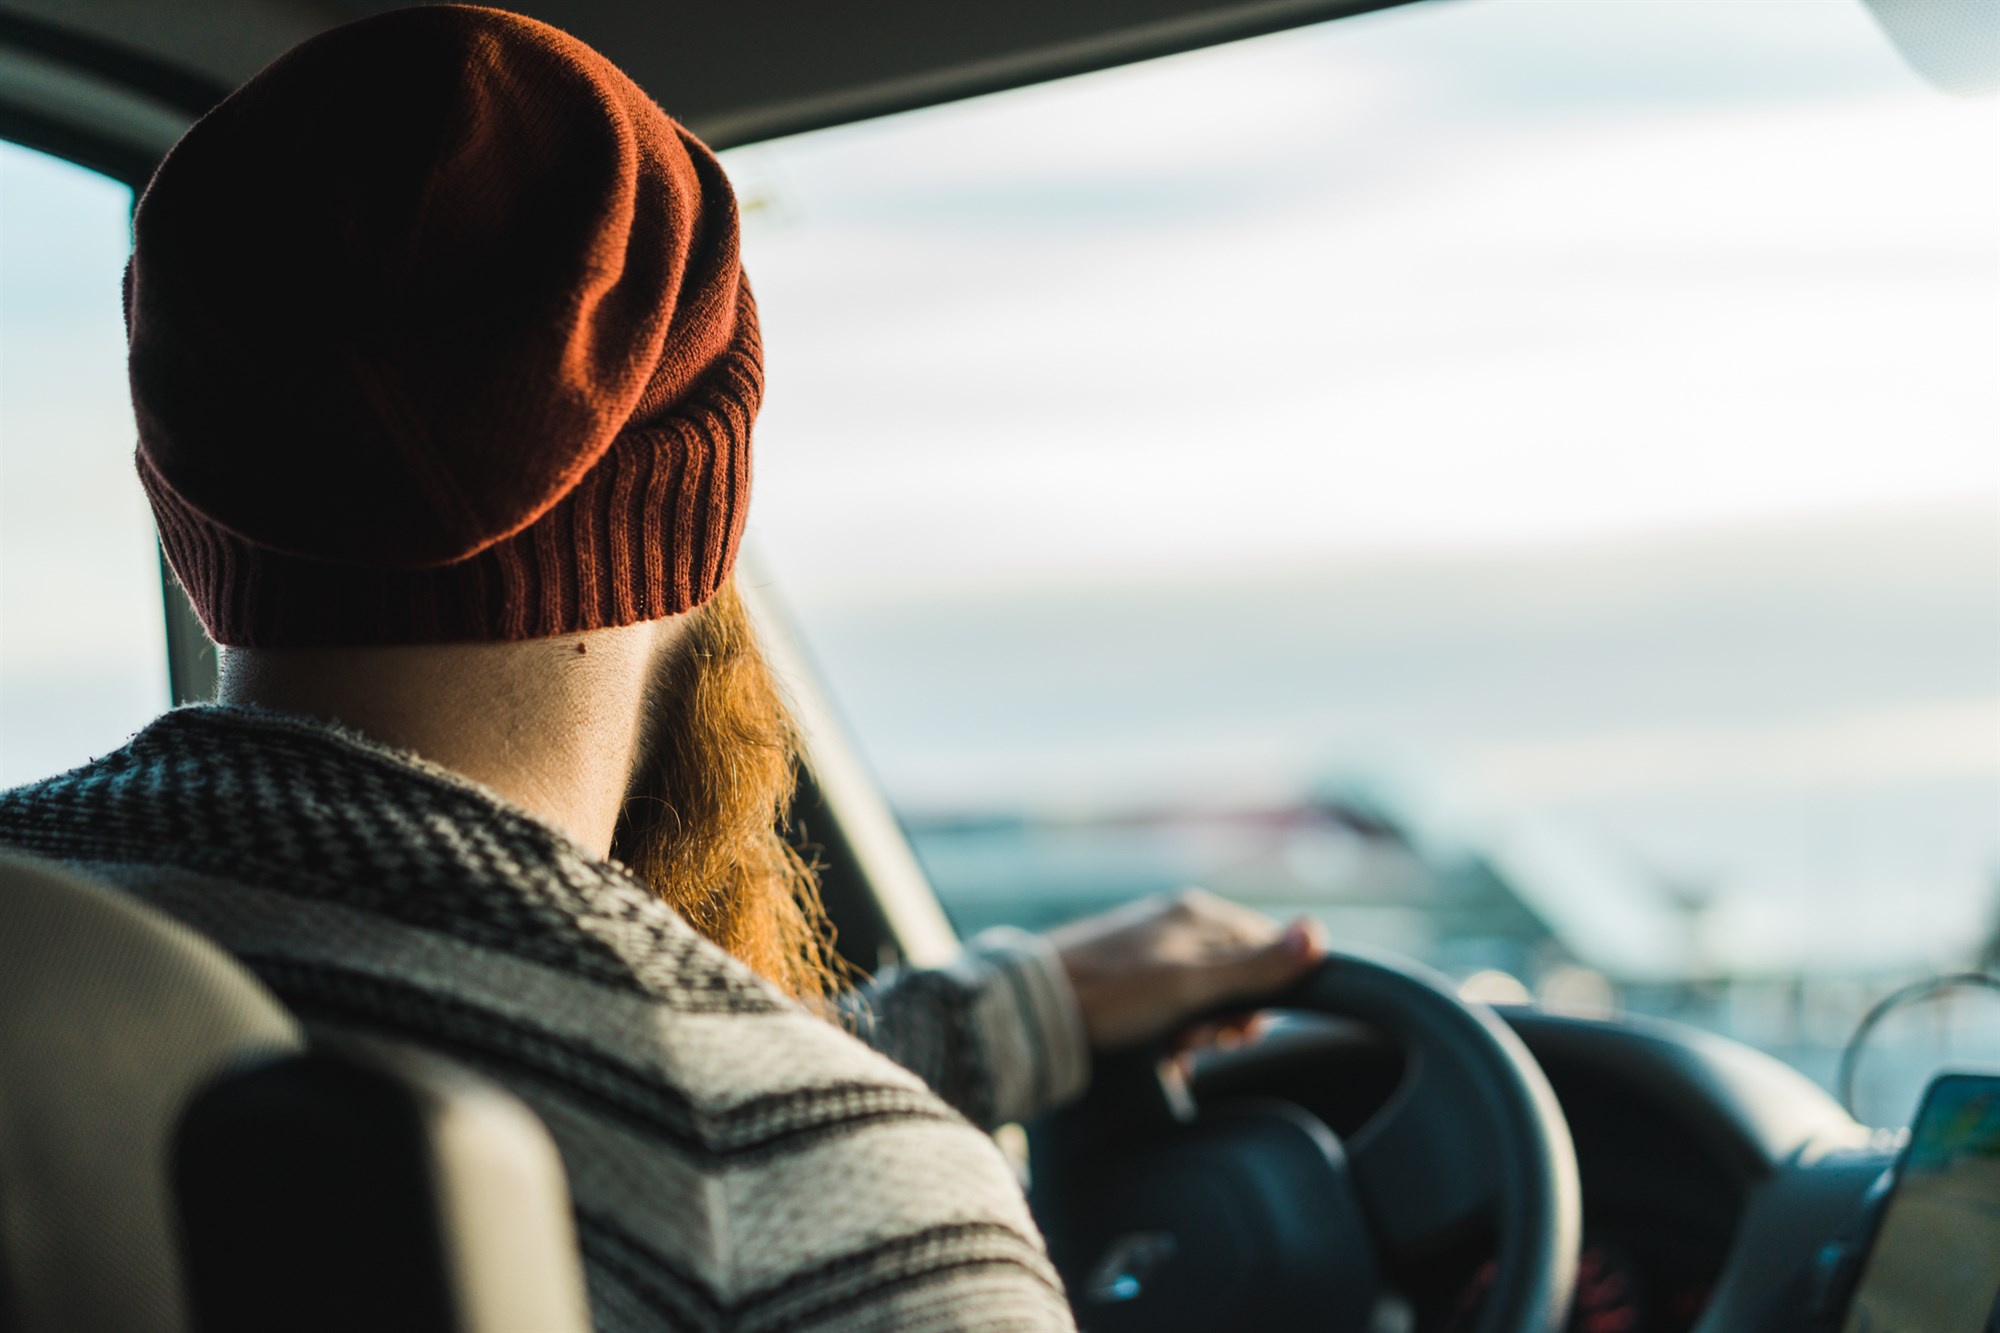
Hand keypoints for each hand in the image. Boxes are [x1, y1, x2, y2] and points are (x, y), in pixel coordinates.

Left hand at [1045, 888, 1325, 1052]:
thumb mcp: (1190, 985)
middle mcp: (1177, 923)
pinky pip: (1173, 1006)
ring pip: (1205, 994)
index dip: (1265, 993)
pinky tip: (1159, 1049)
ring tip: (1174, 1044)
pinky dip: (1173, 1030)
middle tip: (1199, 1039)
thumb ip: (1254, 965)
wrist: (1032, 1008)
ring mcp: (1151, 949)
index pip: (1266, 947)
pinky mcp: (1129, 978)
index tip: (1240, 1027)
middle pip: (1237, 973)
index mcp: (1196, 913)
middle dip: (1227, 1015)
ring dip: (1200, 1027)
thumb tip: (1318, 933)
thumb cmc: (1112, 995)